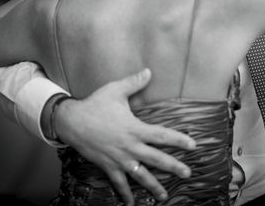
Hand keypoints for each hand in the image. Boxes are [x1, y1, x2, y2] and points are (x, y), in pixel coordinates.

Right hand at [54, 68, 195, 204]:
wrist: (71, 122)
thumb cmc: (95, 104)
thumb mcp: (115, 90)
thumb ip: (134, 82)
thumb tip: (149, 71)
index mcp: (135, 129)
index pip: (162, 136)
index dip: (179, 140)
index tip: (193, 146)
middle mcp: (130, 147)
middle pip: (156, 159)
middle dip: (174, 167)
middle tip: (188, 173)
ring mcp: (119, 159)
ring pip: (140, 175)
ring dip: (154, 186)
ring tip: (165, 196)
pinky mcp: (108, 166)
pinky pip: (119, 183)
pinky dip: (125, 194)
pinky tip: (131, 203)